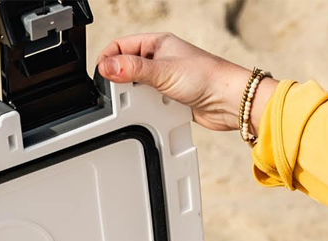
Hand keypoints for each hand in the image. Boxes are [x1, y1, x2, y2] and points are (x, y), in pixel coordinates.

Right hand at [96, 33, 276, 134]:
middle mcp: (159, 59)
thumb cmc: (205, 77)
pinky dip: (144, 109)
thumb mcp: (162, 72)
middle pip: (126, 68)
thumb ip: (132, 70)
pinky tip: (148, 111)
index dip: (108, 59)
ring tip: (134, 103)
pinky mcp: (168, 98)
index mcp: (157, 43)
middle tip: (116, 94)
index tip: (100, 76)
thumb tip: (106, 67)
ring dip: (133, 98)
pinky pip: (147, 104)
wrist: (228, 101)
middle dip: (119, 82)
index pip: (121, 46)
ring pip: (135, 88)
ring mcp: (164, 79)